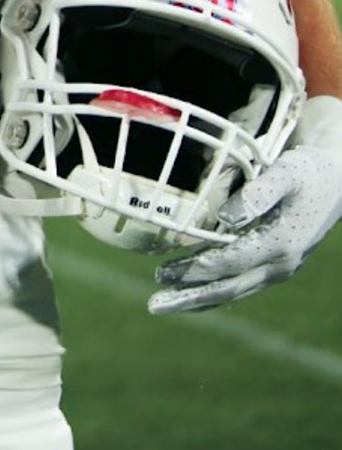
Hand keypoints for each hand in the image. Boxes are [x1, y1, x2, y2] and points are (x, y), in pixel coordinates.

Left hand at [149, 95, 341, 314]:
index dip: (197, 268)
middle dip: (190, 296)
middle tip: (154, 304)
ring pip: (233, 292)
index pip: (231, 262)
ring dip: (197, 300)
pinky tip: (189, 295)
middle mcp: (280, 264)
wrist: (335, 184)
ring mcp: (278, 269)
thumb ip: (258, 193)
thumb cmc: (306, 173)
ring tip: (162, 304)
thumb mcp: (287, 173)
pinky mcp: (273, 267)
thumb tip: (226, 216)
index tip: (164, 271)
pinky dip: (213, 293)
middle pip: (229, 288)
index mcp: (281, 243)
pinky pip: (240, 285)